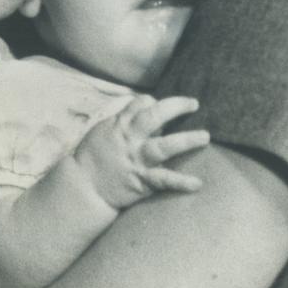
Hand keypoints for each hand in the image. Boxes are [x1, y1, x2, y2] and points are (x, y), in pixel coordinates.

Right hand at [71, 94, 209, 210]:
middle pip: (154, 116)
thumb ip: (121, 121)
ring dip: (186, 140)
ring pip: (164, 146)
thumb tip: (139, 111)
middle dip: (176, 107)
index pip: (140, 103)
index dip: (153, 101)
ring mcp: (137, 159)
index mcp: (119, 125)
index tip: (161, 104)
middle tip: (193, 103)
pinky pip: (164, 180)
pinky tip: (197, 182)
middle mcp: (130, 139)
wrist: (83, 185)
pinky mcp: (141, 180)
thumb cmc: (92, 157)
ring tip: (205, 136)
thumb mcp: (102, 131)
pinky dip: (181, 182)